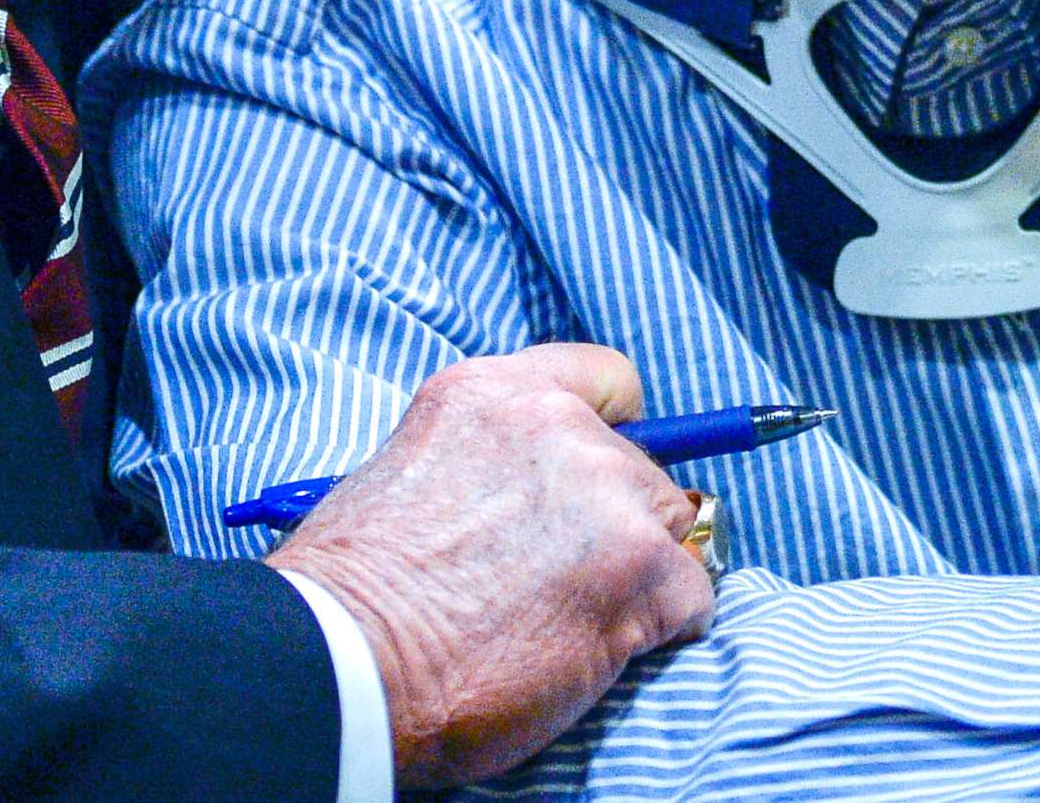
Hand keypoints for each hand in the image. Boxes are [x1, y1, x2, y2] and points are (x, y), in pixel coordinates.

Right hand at [267, 345, 716, 789]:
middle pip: (642, 465)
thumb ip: (488, 459)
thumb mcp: (409, 467)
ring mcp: (605, 492)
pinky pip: (693, 597)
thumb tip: (535, 495)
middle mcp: (557, 425)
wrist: (346, 662)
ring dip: (639, 577)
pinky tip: (597, 653)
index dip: (612, 433)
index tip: (594, 482)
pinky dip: (660, 631)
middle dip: (618, 523)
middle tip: (561, 582)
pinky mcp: (639, 568)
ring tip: (572, 623)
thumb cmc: (357, 590)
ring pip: (673, 530)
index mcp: (491, 392)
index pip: (605, 378)